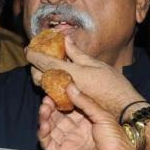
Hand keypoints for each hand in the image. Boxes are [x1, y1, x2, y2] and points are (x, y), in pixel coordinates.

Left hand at [26, 37, 143, 116]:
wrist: (122, 109)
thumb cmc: (114, 85)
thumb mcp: (97, 65)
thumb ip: (78, 54)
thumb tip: (65, 40)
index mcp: (71, 74)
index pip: (45, 63)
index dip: (34, 55)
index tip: (28, 48)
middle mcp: (65, 87)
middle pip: (40, 76)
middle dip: (35, 65)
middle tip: (37, 55)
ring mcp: (66, 97)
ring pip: (45, 85)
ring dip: (42, 73)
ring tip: (46, 63)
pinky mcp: (69, 103)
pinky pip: (54, 91)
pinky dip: (52, 81)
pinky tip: (57, 74)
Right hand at [38, 87, 144, 149]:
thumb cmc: (115, 139)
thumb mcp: (102, 115)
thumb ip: (85, 101)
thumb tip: (70, 86)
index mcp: (87, 120)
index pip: (70, 107)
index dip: (61, 99)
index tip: (54, 90)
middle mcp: (76, 130)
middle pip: (58, 117)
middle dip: (51, 108)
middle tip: (46, 100)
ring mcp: (69, 142)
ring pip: (51, 128)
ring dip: (45, 118)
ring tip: (44, 109)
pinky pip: (48, 142)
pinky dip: (43, 134)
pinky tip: (44, 125)